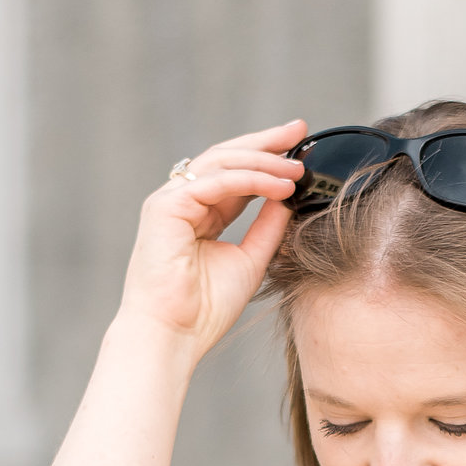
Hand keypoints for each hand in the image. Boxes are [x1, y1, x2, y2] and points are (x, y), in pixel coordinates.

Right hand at [117, 119, 307, 359]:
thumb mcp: (249, 259)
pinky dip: (251, 180)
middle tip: (300, 130)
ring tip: (297, 167)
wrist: (173, 335)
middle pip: (226, 157)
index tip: (299, 145)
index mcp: (197, 213)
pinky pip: (215, 183)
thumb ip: (268, 227)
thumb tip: (290, 197)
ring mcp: (169, 201)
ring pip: (221, 163)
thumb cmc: (204, 309)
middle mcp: (181, 202)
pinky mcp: (165, 208)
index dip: (266, 157)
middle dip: (265, 142)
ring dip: (263, 161)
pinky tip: (280, 185)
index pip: (234, 173)